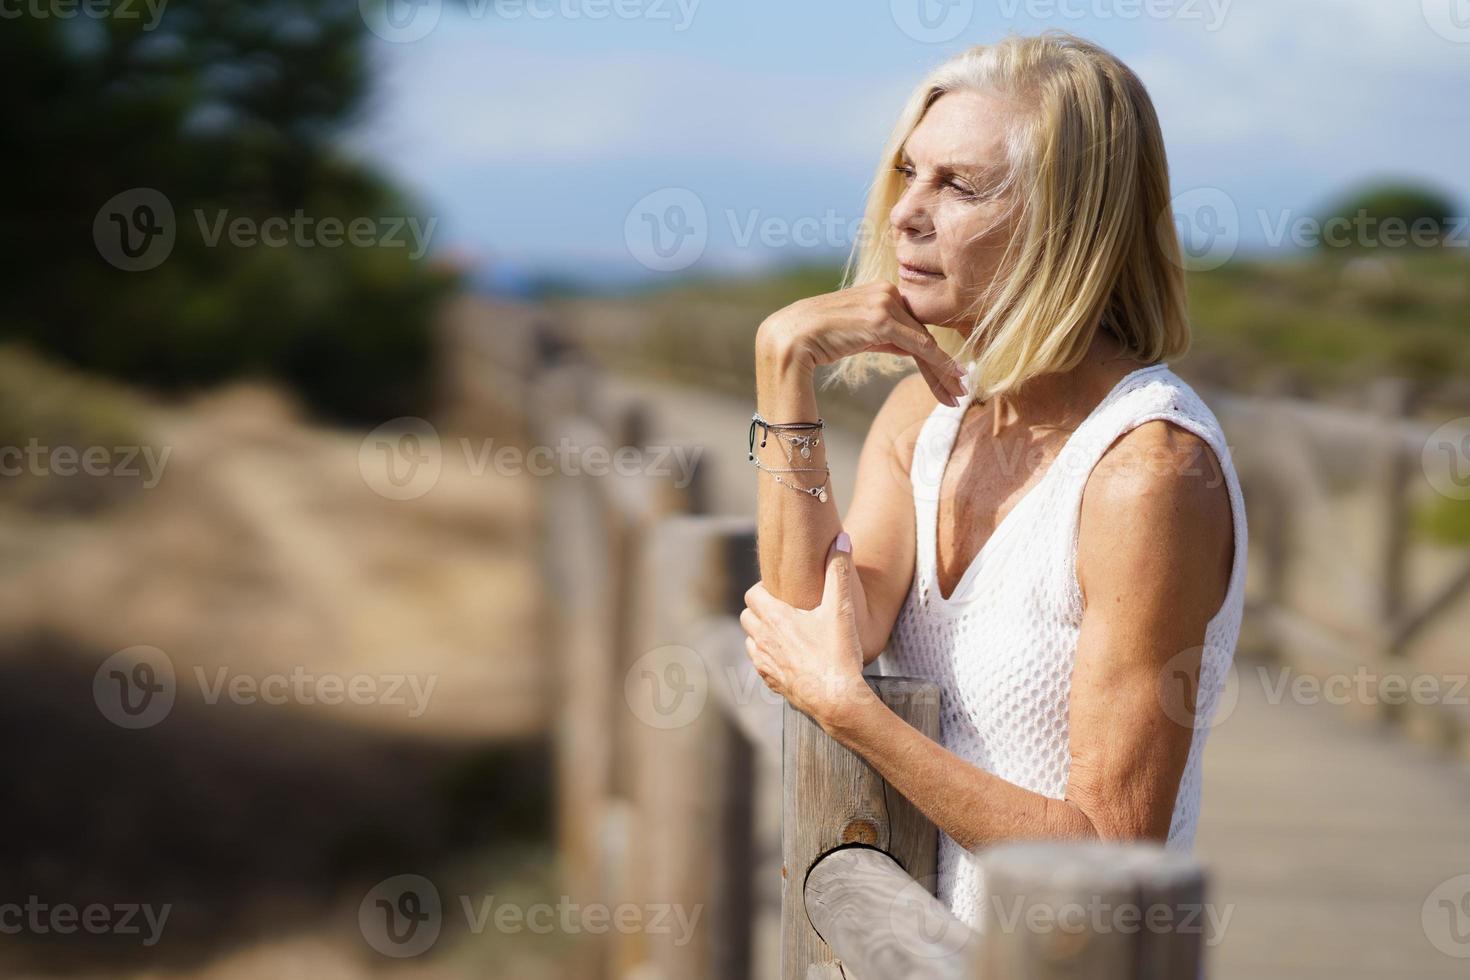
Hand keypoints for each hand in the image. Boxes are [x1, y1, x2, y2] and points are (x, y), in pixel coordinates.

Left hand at [740, 532, 878, 729]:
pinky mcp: (771, 682)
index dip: (764, 589)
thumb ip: (839, 571)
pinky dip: (768, 656)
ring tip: (786, 633)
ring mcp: (765, 663)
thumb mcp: (841, 609)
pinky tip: (788, 657)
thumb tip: (842, 538)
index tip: (781, 590)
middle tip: (784, 609)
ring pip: (750, 641)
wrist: (836, 699)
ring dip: (762, 634)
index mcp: (775, 618)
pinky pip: (759, 663)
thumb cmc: (838, 654)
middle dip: (761, 610)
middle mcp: (763, 639)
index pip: (753, 594)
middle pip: (748, 616)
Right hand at [757, 281, 966, 406]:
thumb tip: (912, 346)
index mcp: (879, 291)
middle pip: (923, 333)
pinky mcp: (881, 320)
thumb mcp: (857, 336)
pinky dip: (938, 364)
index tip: (950, 374)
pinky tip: (952, 380)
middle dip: (942, 365)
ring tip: (958, 394)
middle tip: (961, 388)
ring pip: (925, 341)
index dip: (932, 351)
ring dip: (943, 372)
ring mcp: (884, 303)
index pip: (913, 324)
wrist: (789, 340)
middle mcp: (886, 292)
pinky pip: (919, 345)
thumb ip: (886, 337)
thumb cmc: (816, 340)